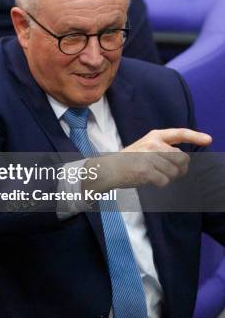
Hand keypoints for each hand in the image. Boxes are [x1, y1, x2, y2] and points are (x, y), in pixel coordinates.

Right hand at [86, 128, 211, 191]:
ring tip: (155, 175)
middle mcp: (153, 144)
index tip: (208, 140)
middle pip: (182, 159)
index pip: (179, 133)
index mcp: (154, 136)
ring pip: (175, 172)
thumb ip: (163, 149)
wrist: (108, 169)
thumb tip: (185, 160)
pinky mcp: (146, 171)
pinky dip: (160, 184)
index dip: (196, 136)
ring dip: (168, 177)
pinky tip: (149, 180)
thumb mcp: (144, 147)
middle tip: (168, 171)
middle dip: (179, 169)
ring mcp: (149, 157)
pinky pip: (165, 181)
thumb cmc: (128, 160)